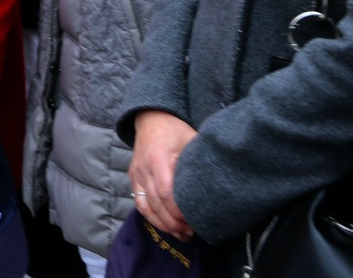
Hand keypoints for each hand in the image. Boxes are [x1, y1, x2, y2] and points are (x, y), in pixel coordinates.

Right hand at [129, 110, 198, 239]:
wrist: (151, 119)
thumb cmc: (175, 130)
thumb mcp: (191, 139)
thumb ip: (199, 160)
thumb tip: (219, 182)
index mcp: (158, 158)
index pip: (165, 191)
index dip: (179, 210)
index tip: (195, 220)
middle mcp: (144, 167)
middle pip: (156, 203)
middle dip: (174, 222)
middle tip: (193, 232)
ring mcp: (136, 174)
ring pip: (146, 207)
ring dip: (164, 224)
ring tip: (182, 234)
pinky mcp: (134, 178)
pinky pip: (140, 203)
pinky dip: (152, 218)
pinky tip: (167, 226)